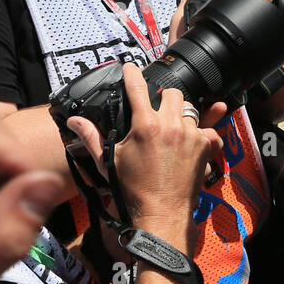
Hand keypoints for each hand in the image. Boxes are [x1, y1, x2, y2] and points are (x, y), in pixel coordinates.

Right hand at [65, 65, 225, 246]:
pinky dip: (202, 133)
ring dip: (180, 115)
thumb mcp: (109, 163)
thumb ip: (92, 138)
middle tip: (155, 111)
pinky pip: (208, 130)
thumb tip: (75, 121)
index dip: (131, 74)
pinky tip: (191, 142)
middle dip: (163, 98)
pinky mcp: (205, 147)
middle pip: (171, 93)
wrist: (161, 215)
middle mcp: (170, 125)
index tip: (130, 69)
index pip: (137, 87)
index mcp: (145, 125)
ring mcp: (190, 135)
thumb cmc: (132, 191)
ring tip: (171, 131)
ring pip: (189, 109)